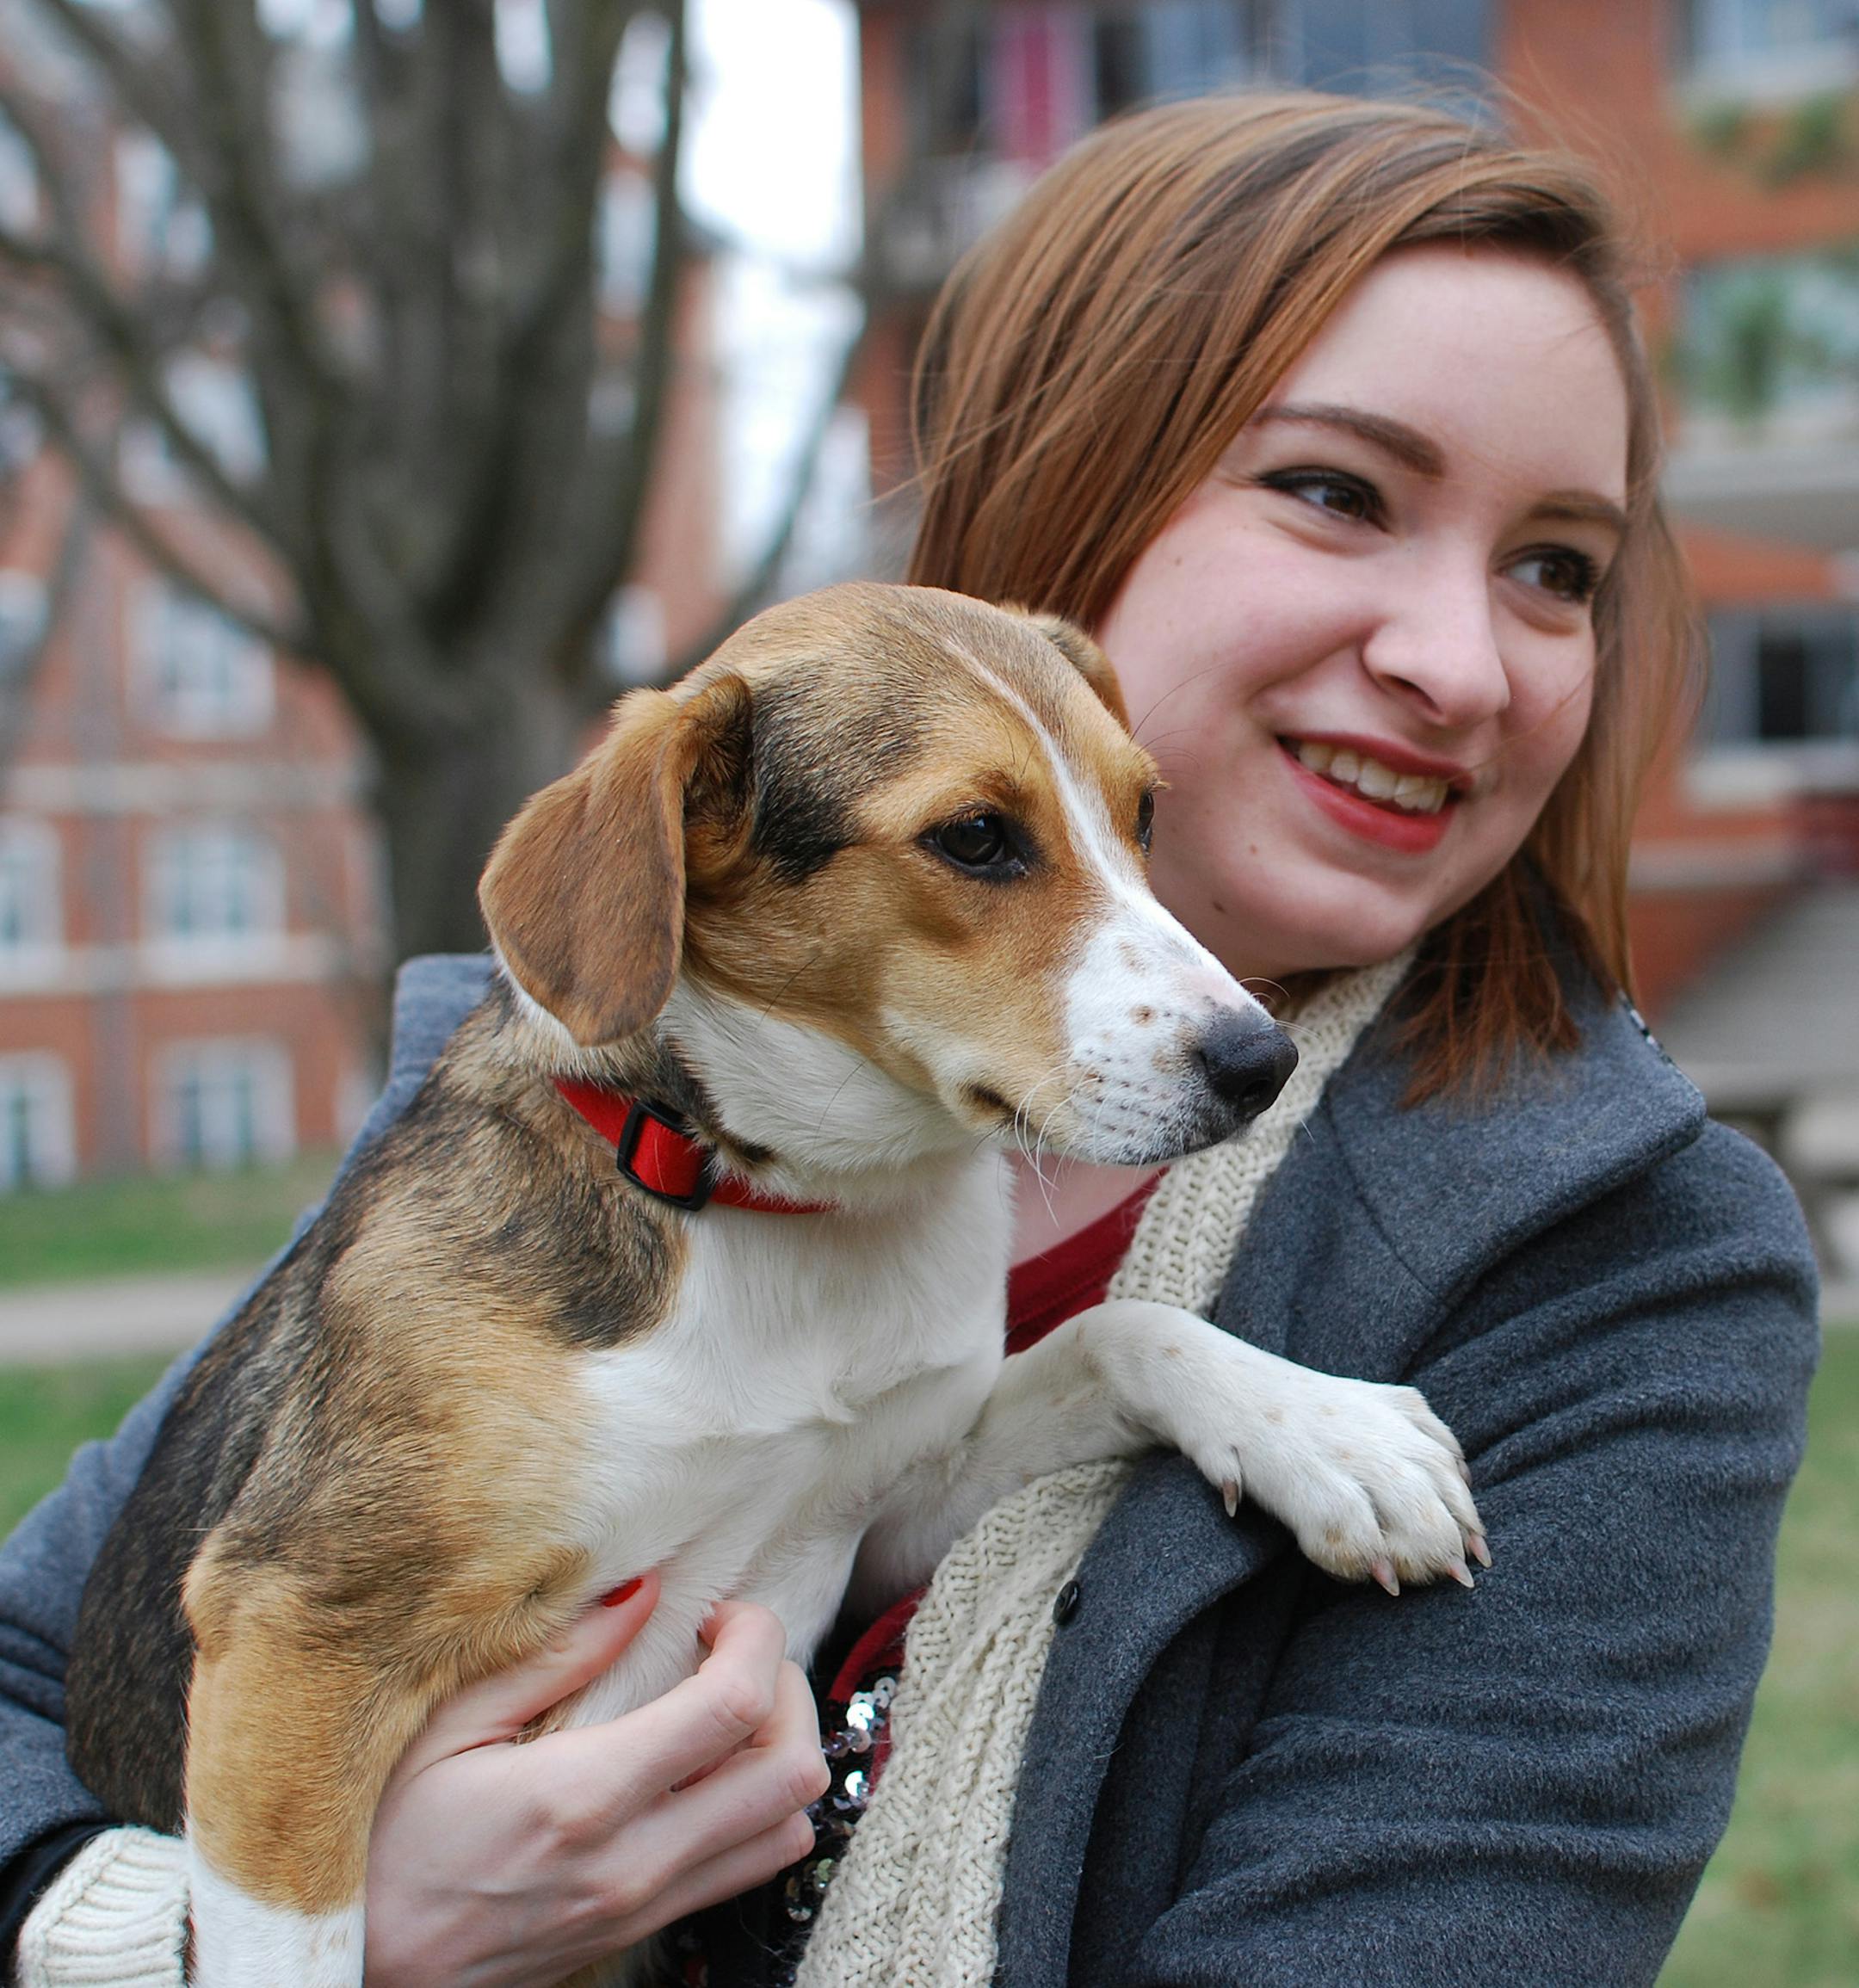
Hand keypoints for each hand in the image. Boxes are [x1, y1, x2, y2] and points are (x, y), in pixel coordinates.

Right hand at [362, 1579, 829, 1987]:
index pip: (735, 1706)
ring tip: (727, 1707)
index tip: (719, 1612)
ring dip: (781, 1753)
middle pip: (792, 1771)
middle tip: (731, 1652)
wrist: (363, 1971)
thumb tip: (642, 1593)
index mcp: (583, 1796)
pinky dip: (757, 1806)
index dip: (754, 1636)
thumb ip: (555, 1656)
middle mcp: (634, 1860)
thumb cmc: (383, 1842)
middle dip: (786, 1689)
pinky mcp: (645, 1929)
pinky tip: (704, 1767)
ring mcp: (645, 1905)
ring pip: (788, 1827)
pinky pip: (749, 1867)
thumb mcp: (446, 1728)